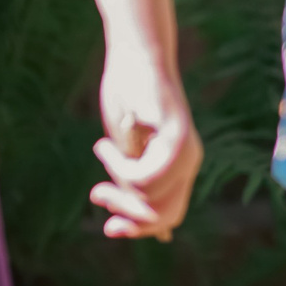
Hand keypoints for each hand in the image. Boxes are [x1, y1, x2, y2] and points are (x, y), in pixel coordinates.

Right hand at [91, 40, 200, 241]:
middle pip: (161, 215)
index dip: (138, 229)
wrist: (134, 53)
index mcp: (180, 167)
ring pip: (151, 197)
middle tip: (95, 193)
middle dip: (125, 214)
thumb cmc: (128, 96)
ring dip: (118, 185)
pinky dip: (120, 167)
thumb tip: (160, 232)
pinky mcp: (177, 134)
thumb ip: (135, 182)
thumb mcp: (126, 148)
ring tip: (102, 151)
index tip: (107, 227)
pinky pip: (147, 174)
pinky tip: (105, 145)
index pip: (167, 216)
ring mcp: (186, 148)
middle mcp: (190, 161)